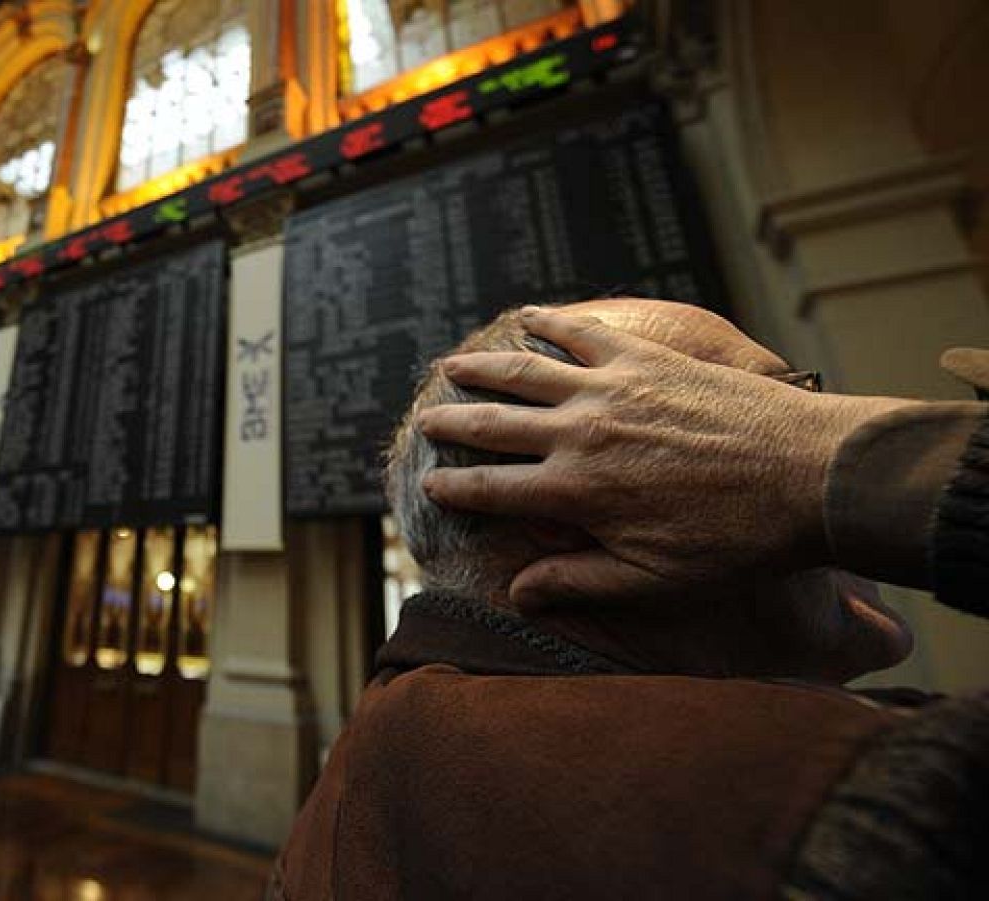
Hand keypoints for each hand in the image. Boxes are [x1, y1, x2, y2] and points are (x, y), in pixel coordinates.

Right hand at [418, 307, 910, 608]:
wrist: (809, 476)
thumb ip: (580, 581)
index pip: (492, 490)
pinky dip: (552, 322)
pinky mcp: (645, 360)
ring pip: (525, 373)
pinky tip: (530, 314)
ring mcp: (610, 391)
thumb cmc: (736, 541)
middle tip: (426, 422)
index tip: (430, 488)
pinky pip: (584, 334)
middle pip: (494, 425)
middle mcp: (579, 436)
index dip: (454, 490)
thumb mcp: (654, 580)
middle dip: (452, 425)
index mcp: (575, 493)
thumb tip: (519, 594)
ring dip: (484, 370)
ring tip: (454, 366)